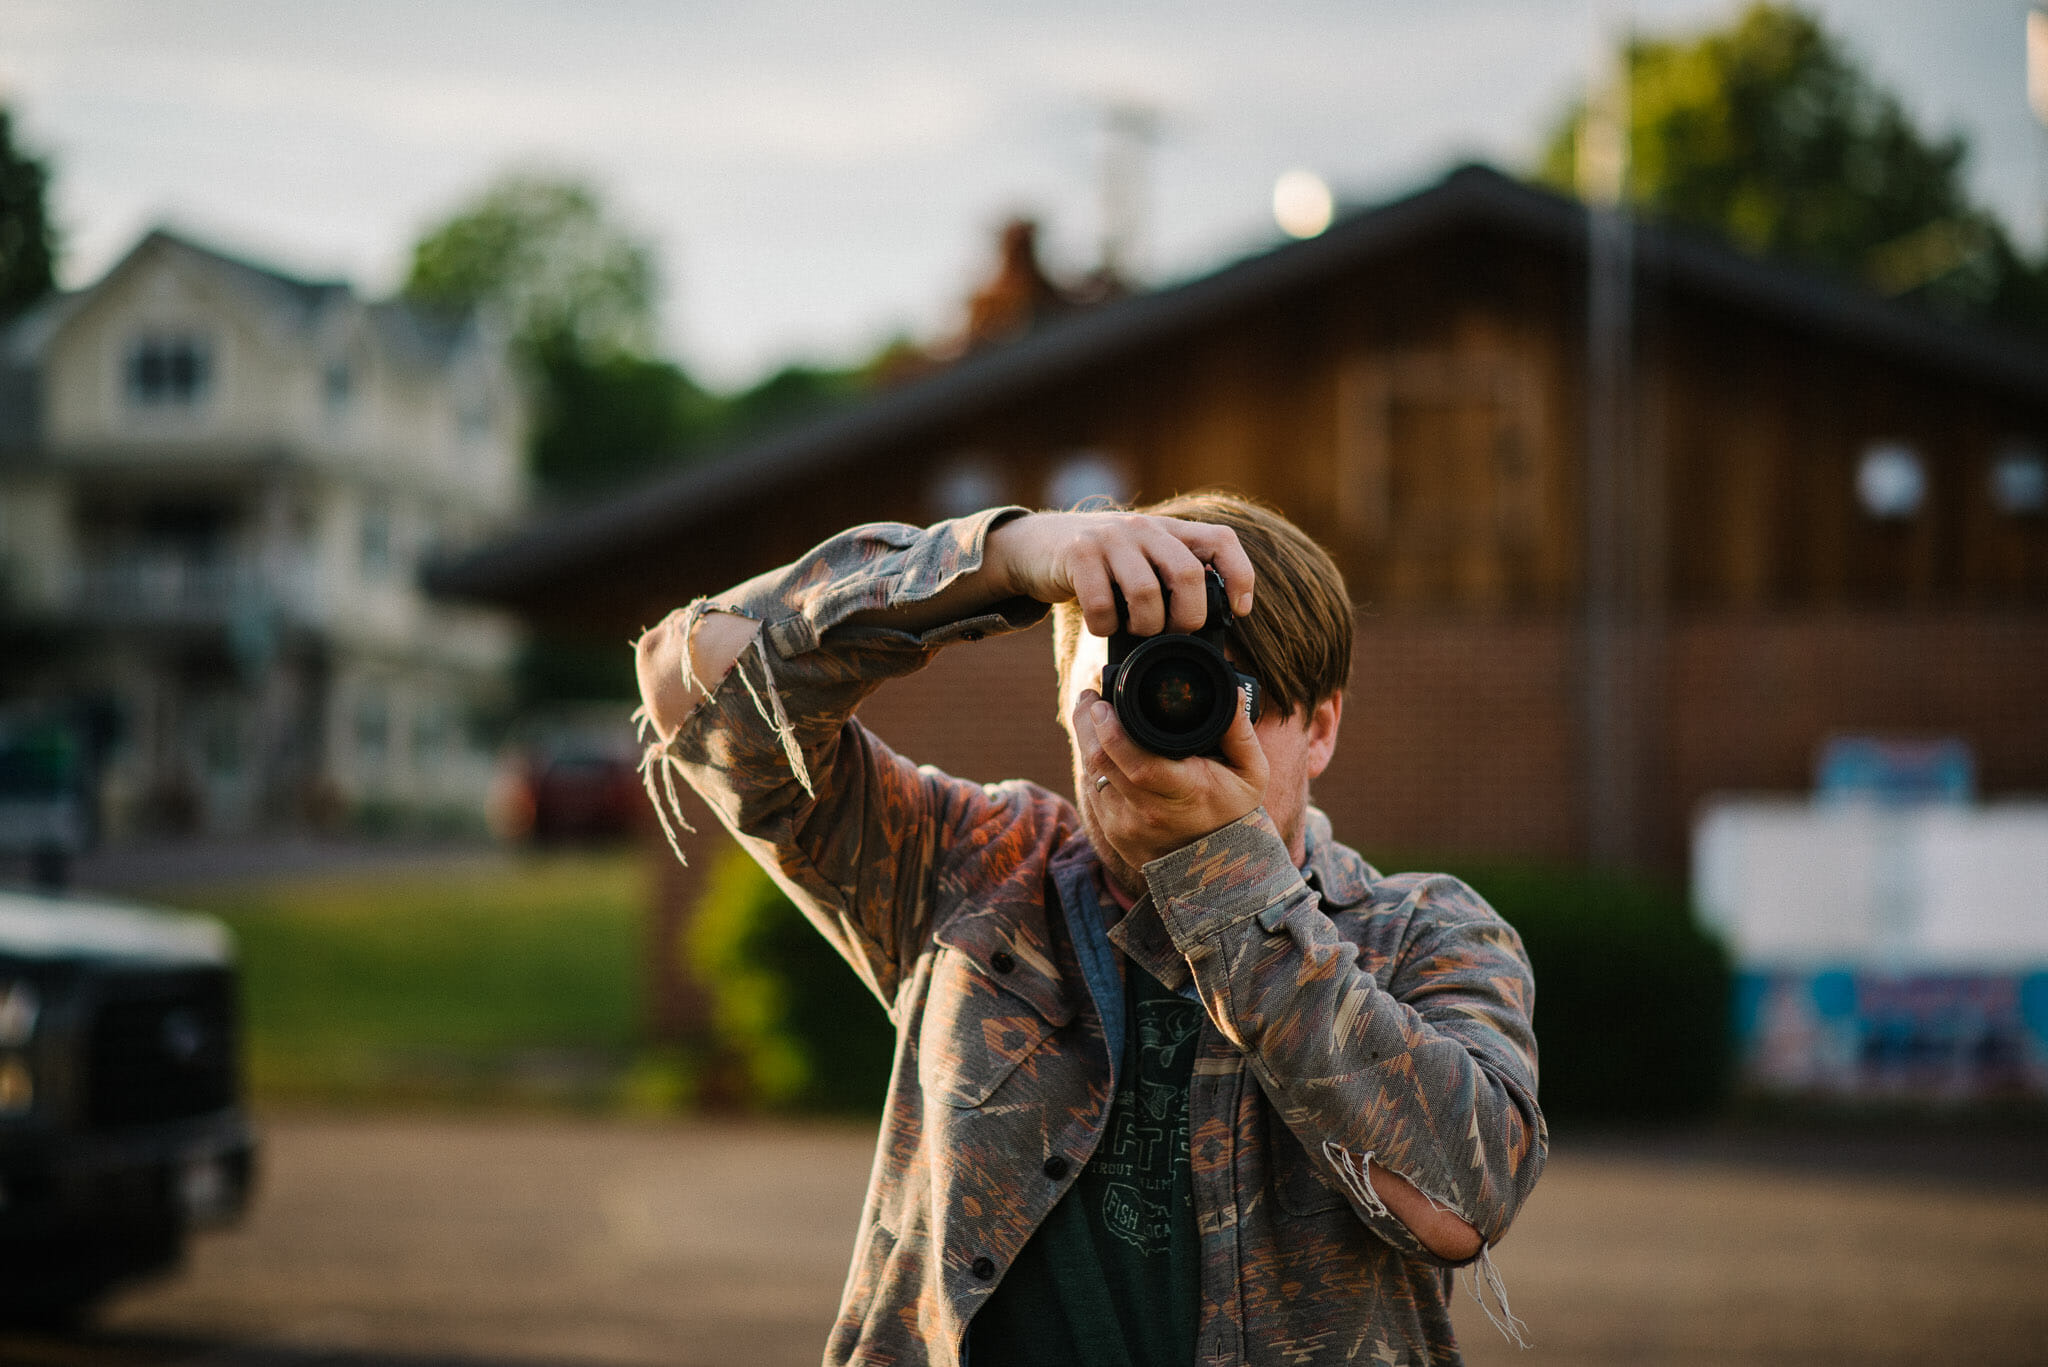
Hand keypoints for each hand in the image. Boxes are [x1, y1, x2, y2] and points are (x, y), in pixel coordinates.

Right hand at [984, 511, 1254, 634]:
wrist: (1034, 545)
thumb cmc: (1098, 565)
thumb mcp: (1139, 560)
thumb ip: (1170, 579)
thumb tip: (1206, 629)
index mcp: (1167, 530)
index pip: (1220, 541)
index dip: (1239, 576)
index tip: (1239, 611)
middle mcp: (1143, 527)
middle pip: (1188, 573)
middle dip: (1188, 617)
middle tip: (1175, 634)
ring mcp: (1109, 537)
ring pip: (1146, 592)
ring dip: (1144, 626)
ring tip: (1134, 630)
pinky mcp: (1077, 553)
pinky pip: (1101, 604)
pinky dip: (1104, 627)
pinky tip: (1102, 625)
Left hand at [1071, 681, 1267, 869]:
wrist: (1216, 868)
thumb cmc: (1233, 812)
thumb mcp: (1251, 773)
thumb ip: (1240, 732)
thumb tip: (1233, 693)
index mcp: (1185, 794)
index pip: (1138, 764)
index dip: (1112, 732)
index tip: (1101, 703)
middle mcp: (1150, 813)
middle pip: (1102, 764)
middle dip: (1087, 724)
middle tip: (1088, 697)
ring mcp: (1127, 826)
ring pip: (1091, 775)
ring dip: (1086, 742)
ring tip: (1091, 714)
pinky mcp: (1113, 832)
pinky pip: (1092, 791)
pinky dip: (1092, 765)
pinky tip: (1098, 747)